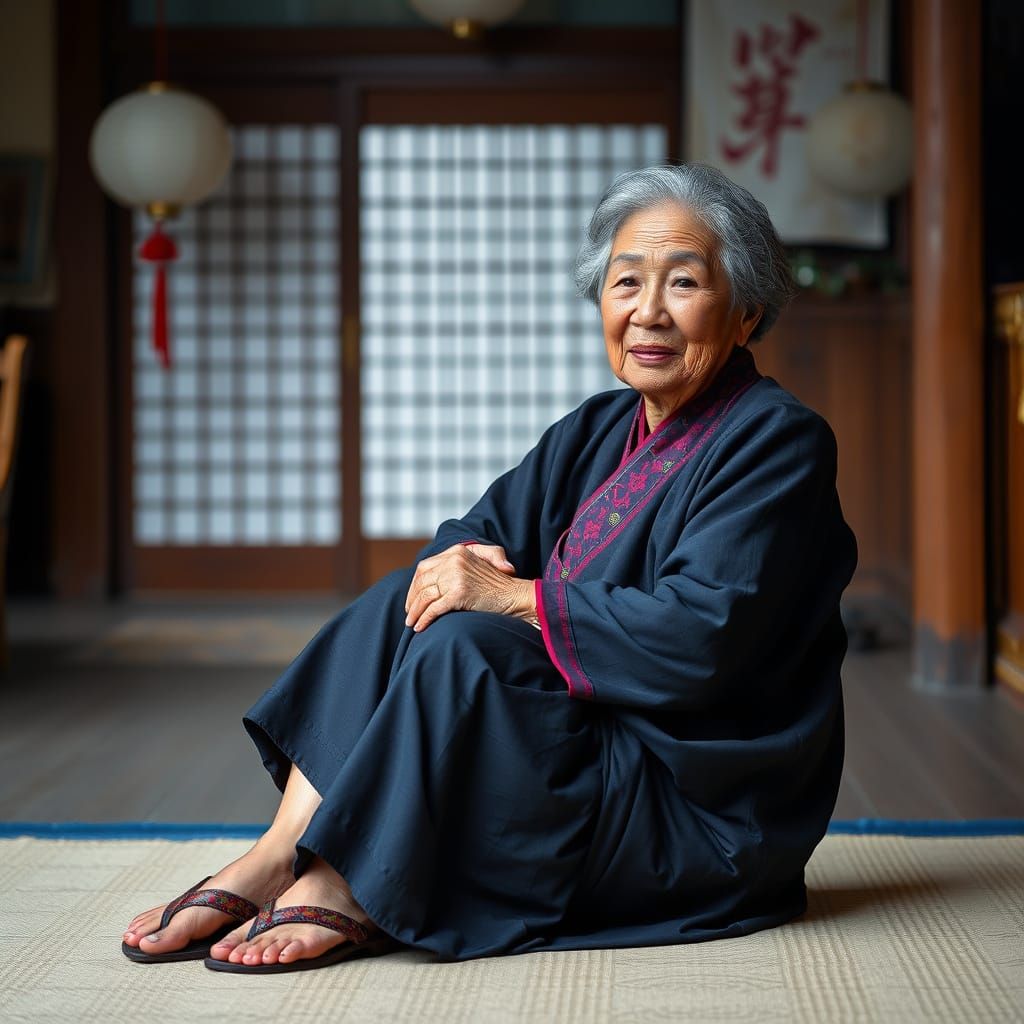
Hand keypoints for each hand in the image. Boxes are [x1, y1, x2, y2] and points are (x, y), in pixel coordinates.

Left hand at [404, 544, 535, 632]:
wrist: (517, 595)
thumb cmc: (498, 586)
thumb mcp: (477, 566)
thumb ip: (455, 565)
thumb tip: (429, 580)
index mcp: (456, 552)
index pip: (425, 567)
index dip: (414, 585)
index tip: (412, 599)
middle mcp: (455, 560)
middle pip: (422, 582)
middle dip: (412, 600)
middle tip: (409, 615)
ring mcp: (457, 576)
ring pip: (426, 596)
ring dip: (416, 612)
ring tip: (412, 624)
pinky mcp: (460, 593)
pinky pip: (435, 608)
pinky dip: (425, 619)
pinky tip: (421, 627)